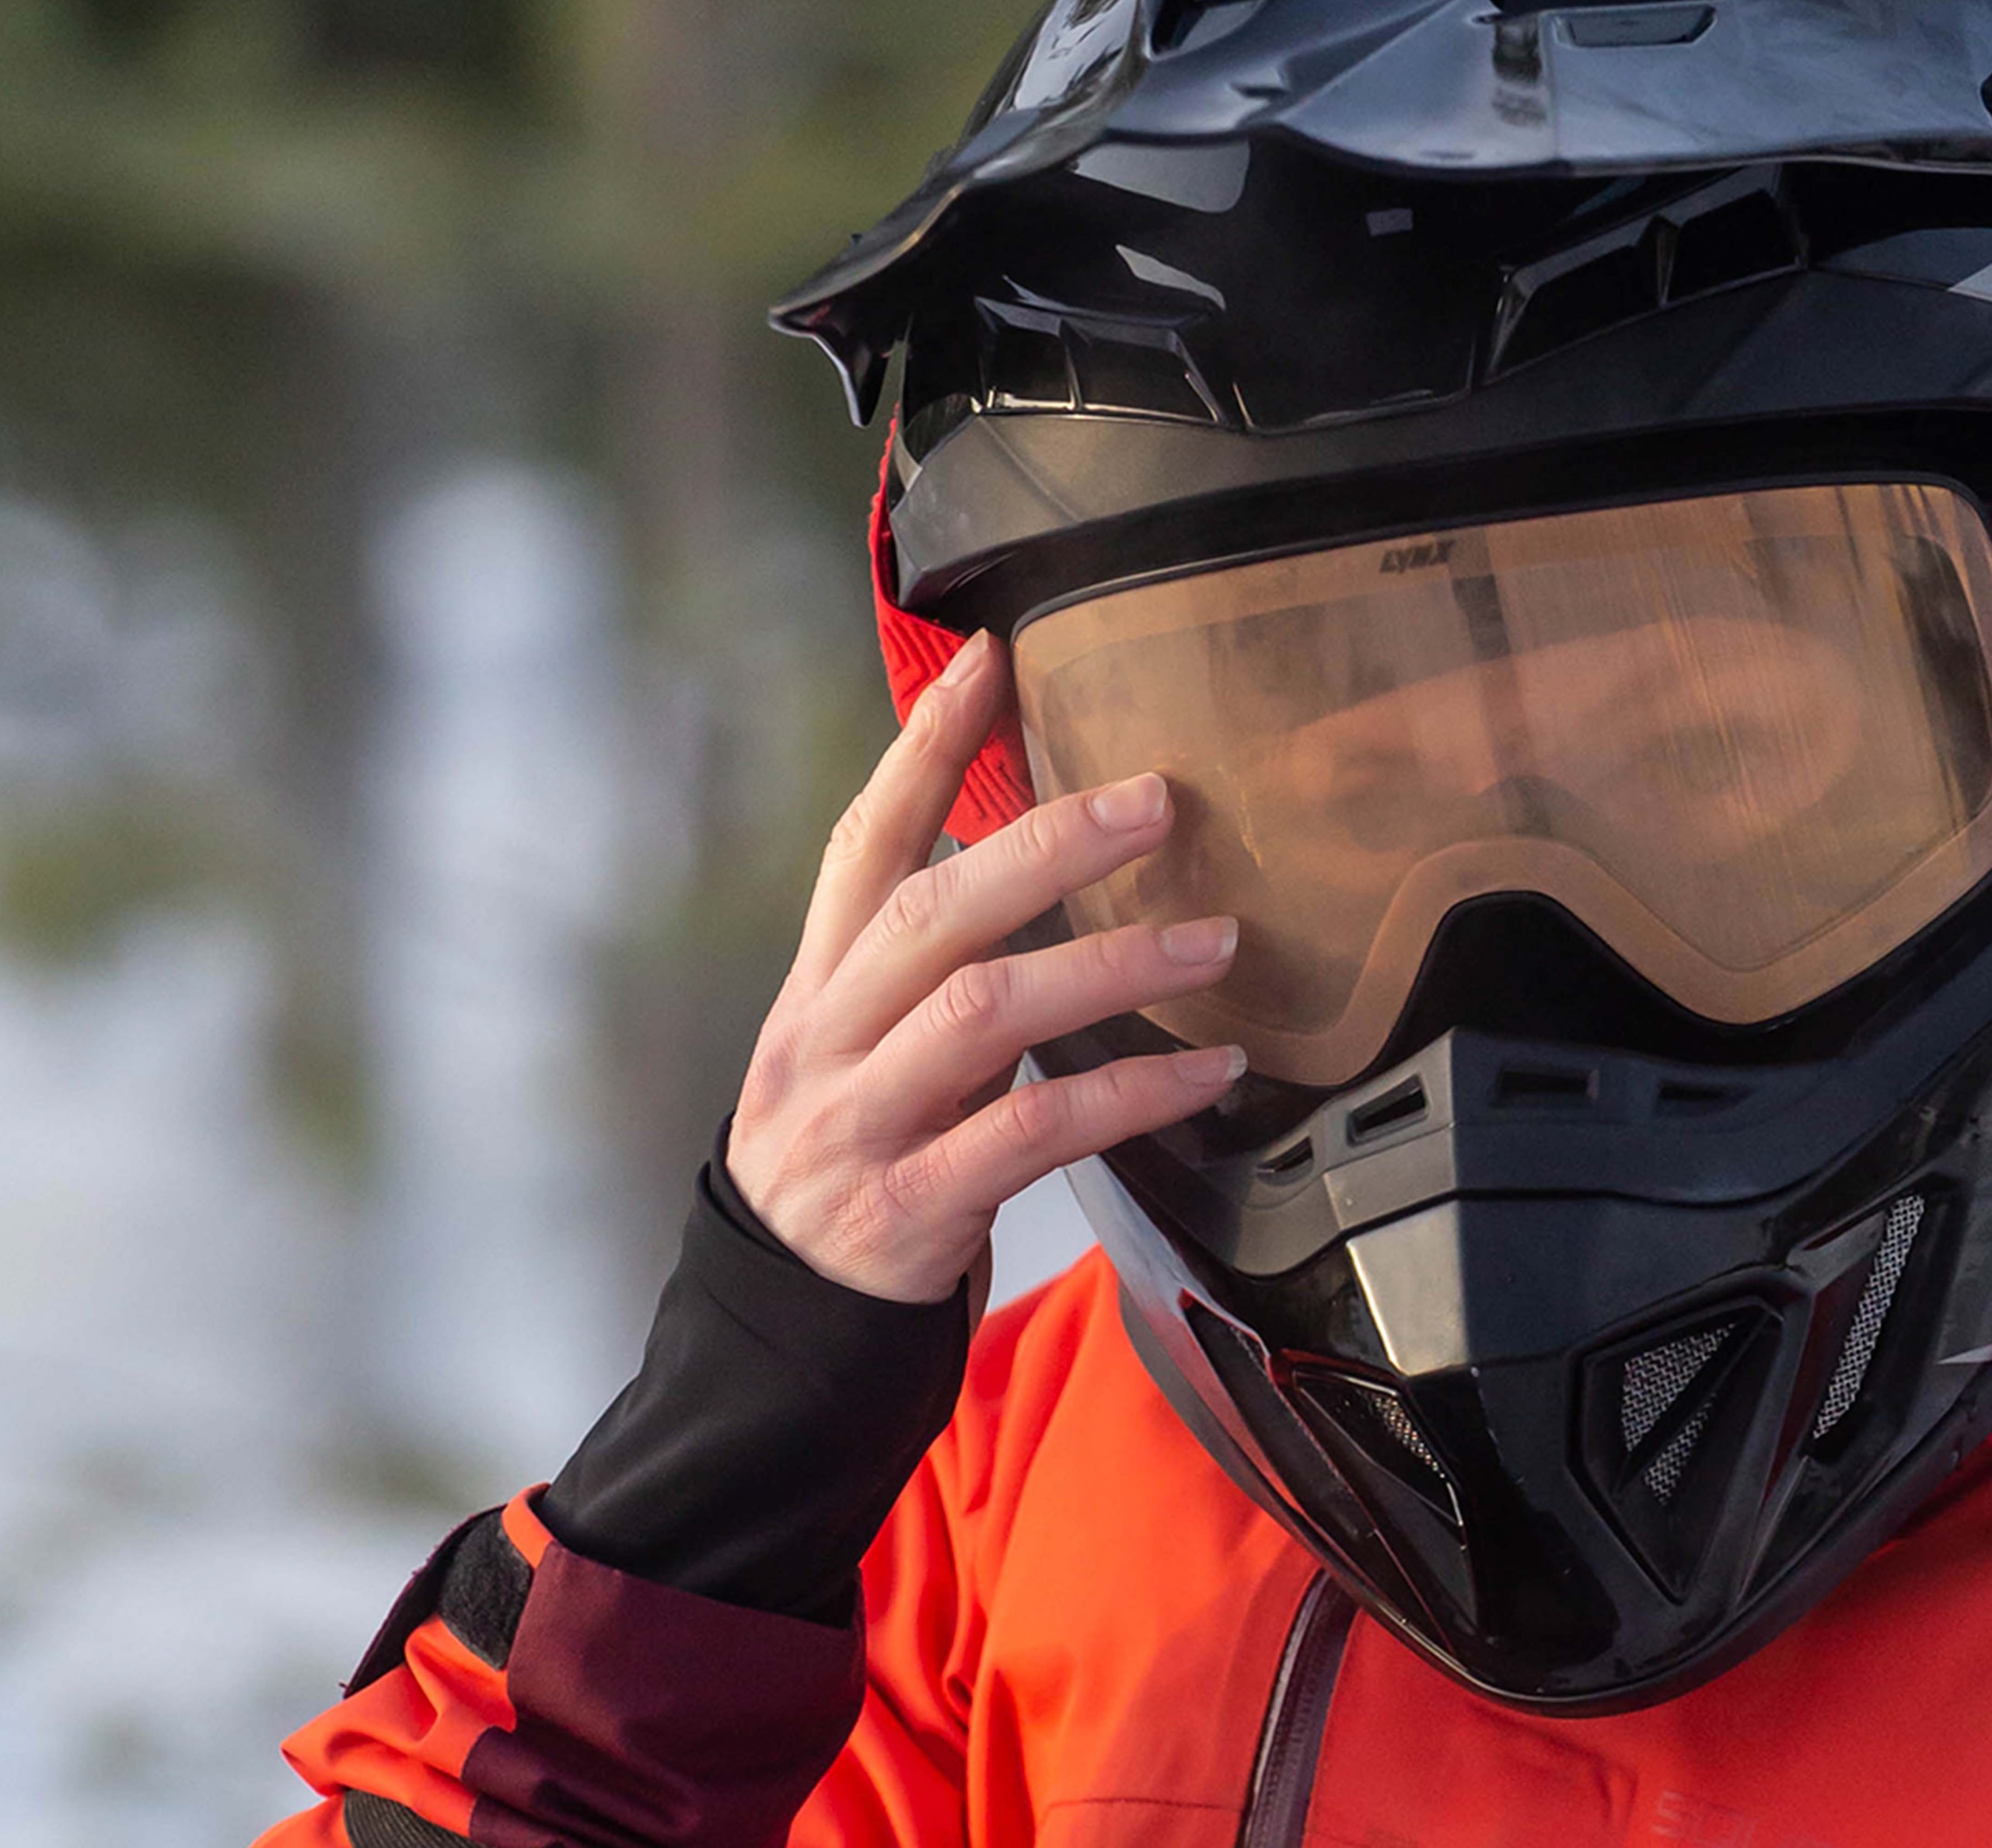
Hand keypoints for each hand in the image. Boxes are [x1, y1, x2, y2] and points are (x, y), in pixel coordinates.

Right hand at [725, 634, 1245, 1302]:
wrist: (774, 1330)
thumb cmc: (849, 1167)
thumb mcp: (856, 1050)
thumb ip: (918, 964)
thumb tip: (1020, 852)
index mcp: (819, 988)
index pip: (863, 843)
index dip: (922, 748)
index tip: (989, 661)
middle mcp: (829, 1040)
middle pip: (935, 910)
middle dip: (1048, 843)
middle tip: (1158, 799)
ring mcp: (863, 1122)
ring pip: (987, 1011)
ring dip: (1113, 964)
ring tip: (1217, 940)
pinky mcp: (909, 1207)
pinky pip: (1035, 1131)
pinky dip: (1132, 1092)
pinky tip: (1208, 1070)